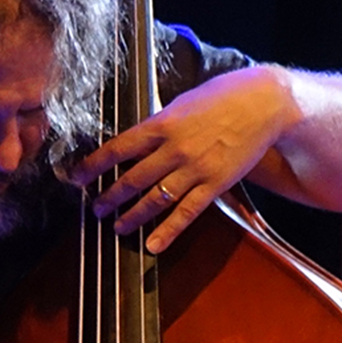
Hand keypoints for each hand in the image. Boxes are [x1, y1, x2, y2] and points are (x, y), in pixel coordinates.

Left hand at [74, 67, 300, 253]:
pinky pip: (187, 213)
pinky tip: (154, 245)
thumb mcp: (183, 103)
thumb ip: (160, 124)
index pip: (118, 148)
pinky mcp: (215, 184)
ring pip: (154, 199)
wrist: (264, 103)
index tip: (77, 177)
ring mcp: (195, 169)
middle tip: (95, 208)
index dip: (93, 165)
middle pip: (132, 179)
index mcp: (162, 124)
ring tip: (117, 226)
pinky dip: (169, 231)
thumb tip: (139, 139)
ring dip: (132, 216)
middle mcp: (174, 149)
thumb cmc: (224, 96)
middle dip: (109, 197)